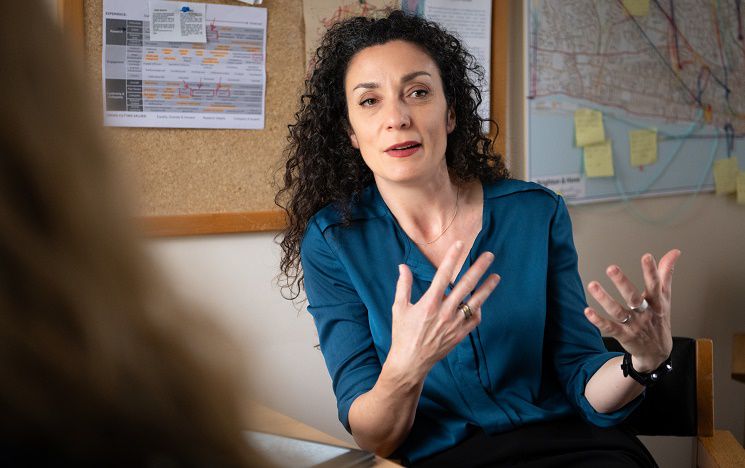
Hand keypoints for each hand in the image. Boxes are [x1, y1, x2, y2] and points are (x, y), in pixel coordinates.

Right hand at [387, 241, 499, 379]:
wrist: (410, 362)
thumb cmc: (402, 334)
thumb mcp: (399, 308)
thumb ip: (403, 286)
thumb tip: (403, 266)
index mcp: (429, 303)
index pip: (443, 275)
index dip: (452, 258)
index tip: (460, 244)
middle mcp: (445, 312)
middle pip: (465, 285)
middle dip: (478, 268)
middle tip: (489, 255)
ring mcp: (454, 324)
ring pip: (475, 302)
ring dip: (487, 288)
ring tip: (496, 276)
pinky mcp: (460, 334)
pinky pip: (474, 319)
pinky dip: (478, 309)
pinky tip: (480, 302)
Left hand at [584, 249, 680, 371]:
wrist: (657, 353)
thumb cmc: (659, 320)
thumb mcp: (665, 298)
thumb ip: (666, 274)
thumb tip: (674, 252)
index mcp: (656, 303)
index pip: (655, 285)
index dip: (652, 271)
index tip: (647, 256)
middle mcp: (645, 313)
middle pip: (634, 297)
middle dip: (623, 283)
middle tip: (611, 268)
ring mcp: (634, 325)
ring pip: (618, 311)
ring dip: (604, 299)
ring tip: (592, 285)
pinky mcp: (623, 336)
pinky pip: (609, 327)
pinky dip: (598, 320)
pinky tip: (587, 311)